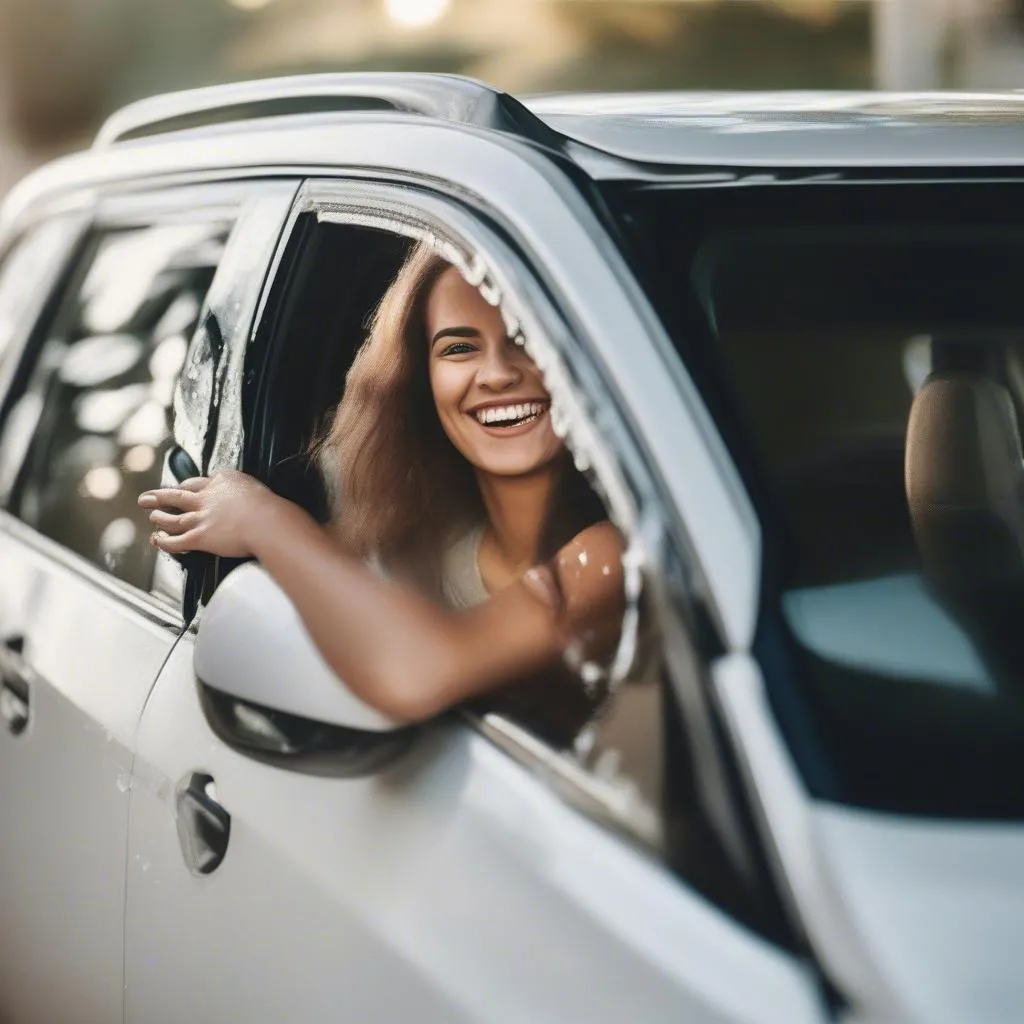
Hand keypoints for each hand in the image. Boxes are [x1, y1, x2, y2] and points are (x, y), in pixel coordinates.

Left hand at [138, 470, 280, 558]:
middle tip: (147, 497)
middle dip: (160, 496)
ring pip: (172, 517)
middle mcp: (207, 497)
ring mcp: (201, 517)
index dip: (190, 486)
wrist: (268, 522)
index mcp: (223, 482)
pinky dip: (163, 542)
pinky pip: (175, 541)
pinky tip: (157, 540)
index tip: (186, 487)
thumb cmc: (271, 509)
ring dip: (159, 516)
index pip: (200, 482)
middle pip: (177, 495)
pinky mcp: (199, 537)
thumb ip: (248, 495)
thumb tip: (253, 501)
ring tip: (152, 516)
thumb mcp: (258, 490)